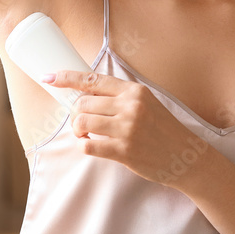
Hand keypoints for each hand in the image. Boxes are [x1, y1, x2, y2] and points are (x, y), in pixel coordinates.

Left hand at [42, 70, 213, 189]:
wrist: (186, 156)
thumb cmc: (163, 129)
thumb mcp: (146, 103)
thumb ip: (119, 97)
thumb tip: (84, 95)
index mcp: (134, 91)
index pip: (92, 80)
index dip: (66, 77)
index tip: (49, 77)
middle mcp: (130, 106)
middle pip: (82, 104)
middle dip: (75, 114)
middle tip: (82, 123)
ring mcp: (127, 129)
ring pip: (81, 123)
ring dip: (78, 131)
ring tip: (86, 135)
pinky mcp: (124, 151)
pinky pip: (88, 146)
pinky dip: (84, 146)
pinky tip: (92, 145)